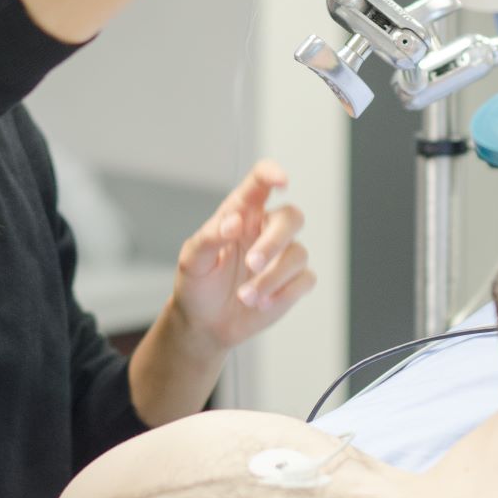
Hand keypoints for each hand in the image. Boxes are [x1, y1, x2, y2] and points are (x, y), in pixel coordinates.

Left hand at [171, 159, 315, 349]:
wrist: (205, 323)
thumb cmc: (197, 284)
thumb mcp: (192, 260)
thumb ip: (210, 237)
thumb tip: (234, 222)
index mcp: (242, 213)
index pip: (260, 182)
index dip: (273, 174)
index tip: (282, 182)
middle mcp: (266, 229)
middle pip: (292, 217)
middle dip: (274, 242)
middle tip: (251, 264)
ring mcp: (283, 256)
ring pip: (299, 253)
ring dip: (272, 278)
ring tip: (245, 297)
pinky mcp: (293, 282)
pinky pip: (305, 279)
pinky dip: (284, 293)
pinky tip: (262, 304)